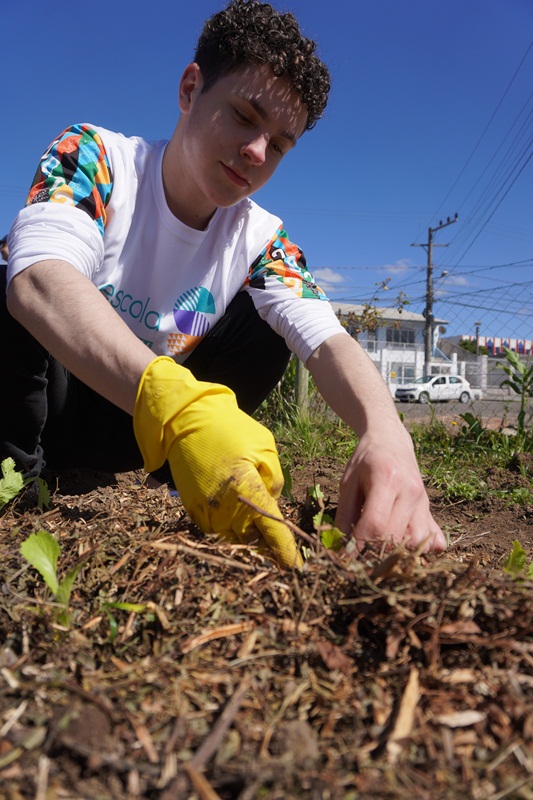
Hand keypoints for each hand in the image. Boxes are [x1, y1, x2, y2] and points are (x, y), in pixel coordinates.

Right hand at [134, 357, 301, 567]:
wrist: (186, 422)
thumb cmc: (231, 430)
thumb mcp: (265, 447)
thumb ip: (275, 479)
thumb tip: (273, 503)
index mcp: (248, 491)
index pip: (274, 534)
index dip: (287, 554)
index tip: (298, 568)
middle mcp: (226, 509)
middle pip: (254, 545)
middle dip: (268, 547)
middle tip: (279, 543)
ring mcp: (207, 513)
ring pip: (234, 542)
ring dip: (248, 540)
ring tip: (259, 530)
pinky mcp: (193, 511)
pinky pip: (217, 532)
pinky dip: (230, 530)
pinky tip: (237, 517)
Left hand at [335, 429, 445, 553]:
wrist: (390, 441)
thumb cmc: (364, 461)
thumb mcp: (348, 483)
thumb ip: (345, 515)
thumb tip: (341, 549)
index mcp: (387, 479)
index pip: (376, 524)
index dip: (359, 543)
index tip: (347, 551)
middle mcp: (411, 491)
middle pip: (396, 536)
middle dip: (376, 549)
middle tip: (360, 549)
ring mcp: (423, 499)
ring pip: (416, 541)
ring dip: (397, 549)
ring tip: (379, 543)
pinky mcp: (429, 507)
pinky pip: (431, 537)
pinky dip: (418, 546)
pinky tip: (402, 543)